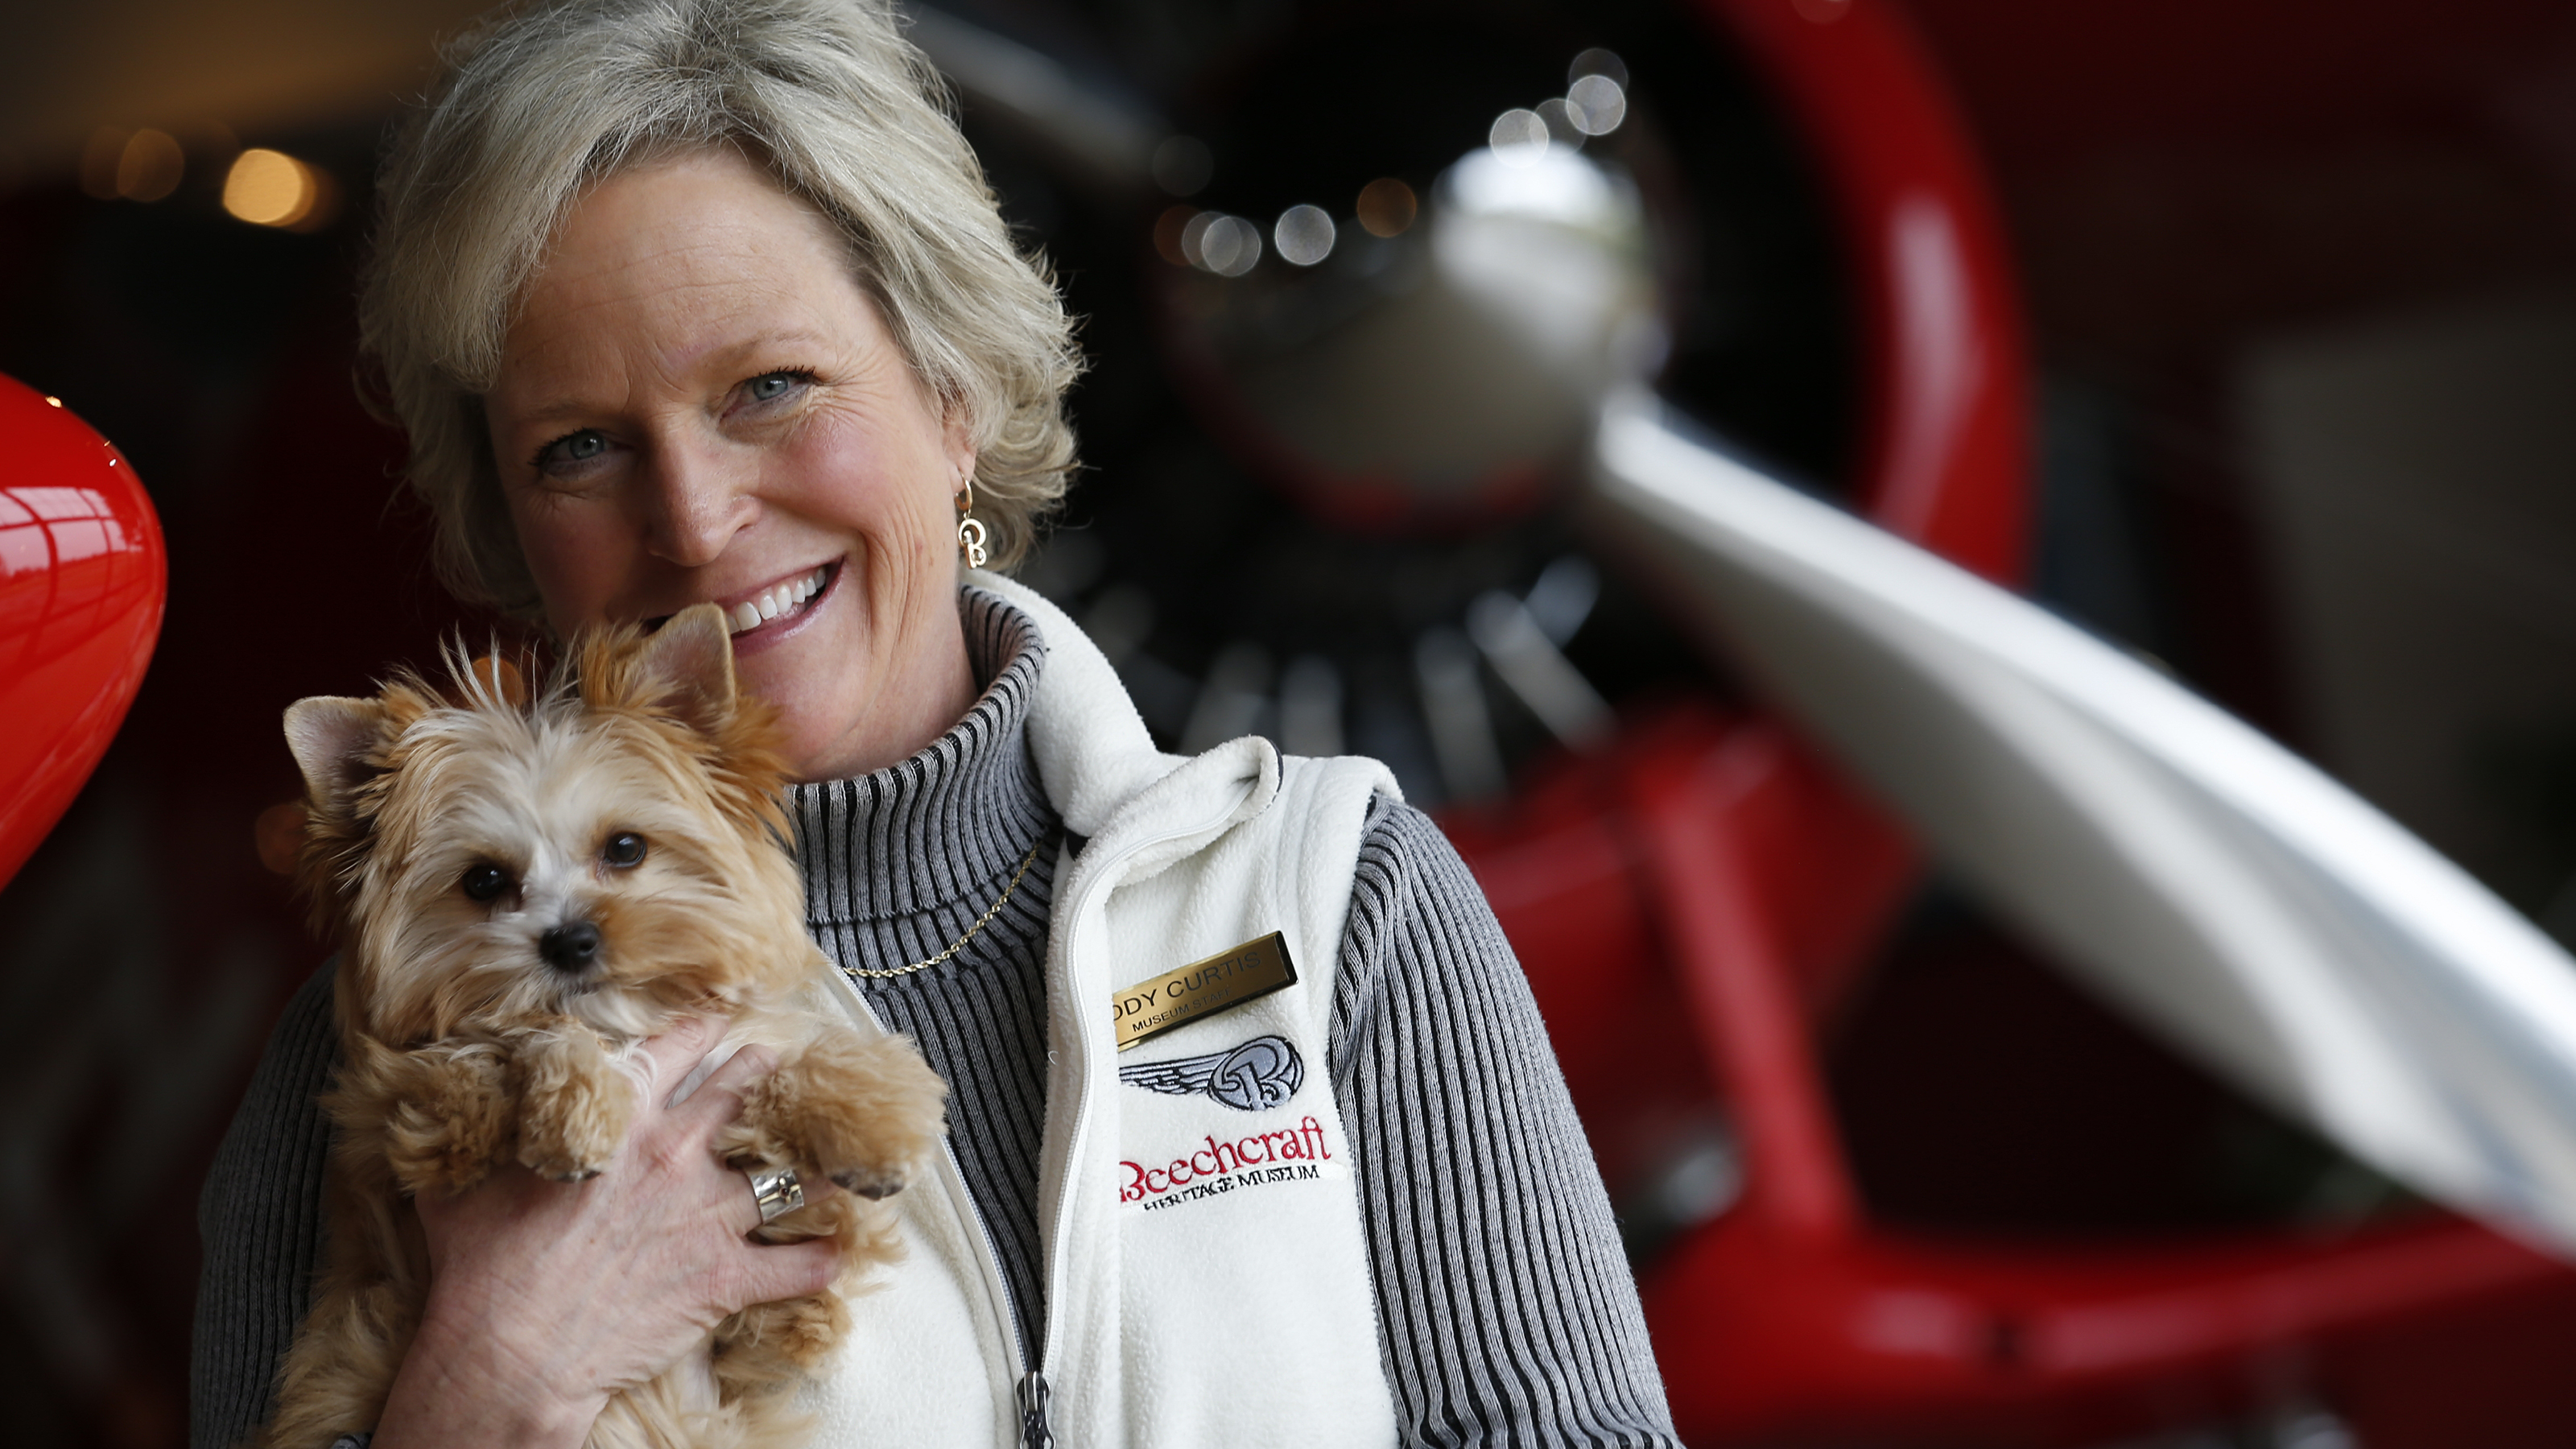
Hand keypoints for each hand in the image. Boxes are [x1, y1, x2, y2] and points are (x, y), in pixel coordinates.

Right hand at [369, 1016, 842, 1448]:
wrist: (510, 1349)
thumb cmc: (482, 1265)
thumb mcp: (468, 1175)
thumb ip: (484, 1128)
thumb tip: (457, 1097)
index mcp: (621, 1119)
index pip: (679, 1048)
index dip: (704, 1030)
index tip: (720, 1022)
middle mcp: (677, 1154)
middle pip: (746, 1089)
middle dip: (767, 1076)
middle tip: (781, 1076)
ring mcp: (710, 1214)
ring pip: (794, 1171)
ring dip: (819, 1163)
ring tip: (840, 1157)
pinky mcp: (727, 1275)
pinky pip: (802, 1263)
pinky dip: (824, 1258)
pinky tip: (837, 1252)